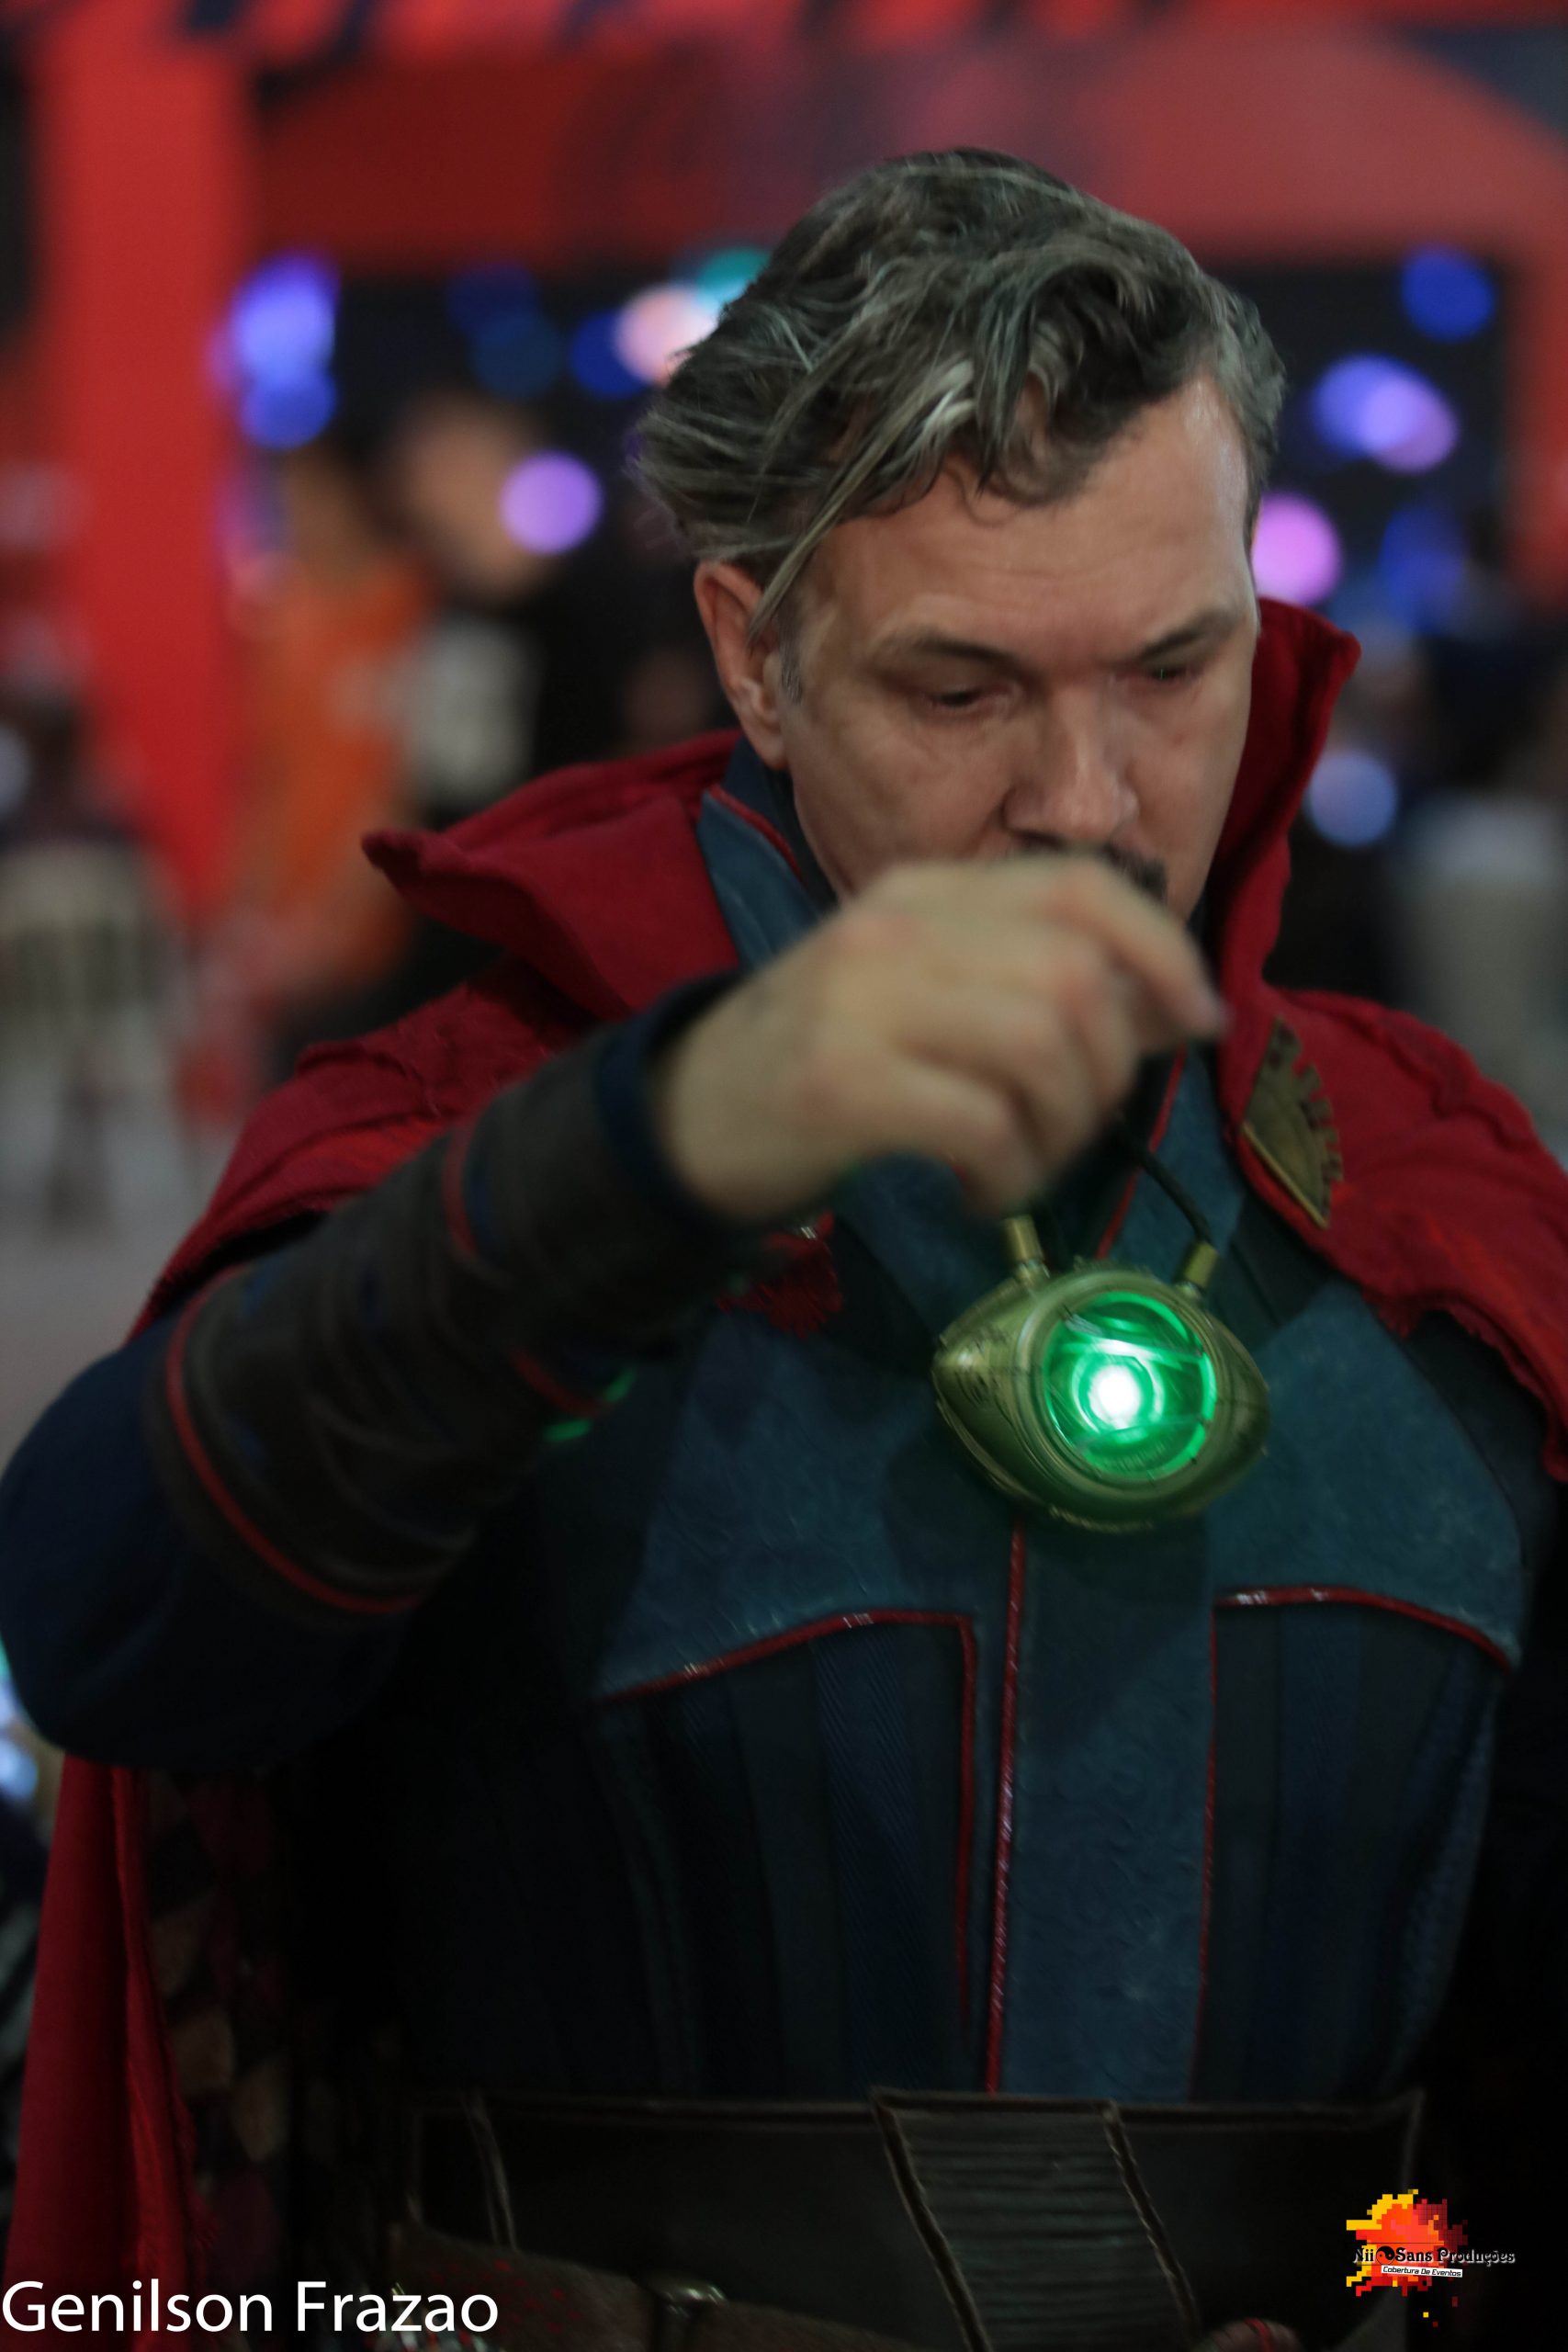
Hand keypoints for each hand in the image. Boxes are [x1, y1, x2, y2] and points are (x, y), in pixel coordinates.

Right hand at [648, 857, 1227, 1223]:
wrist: (685, 1118)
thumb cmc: (828, 1058)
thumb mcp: (926, 990)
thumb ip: (1034, 980)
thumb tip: (1180, 1009)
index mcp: (924, 888)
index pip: (1080, 887)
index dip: (1161, 951)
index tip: (1196, 1022)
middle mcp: (895, 925)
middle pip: (1076, 978)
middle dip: (1110, 1070)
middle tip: (1073, 1127)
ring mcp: (861, 1000)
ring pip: (1042, 1047)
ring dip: (1062, 1132)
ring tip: (1023, 1166)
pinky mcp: (840, 1085)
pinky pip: (984, 1124)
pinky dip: (1009, 1174)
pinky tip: (979, 1193)